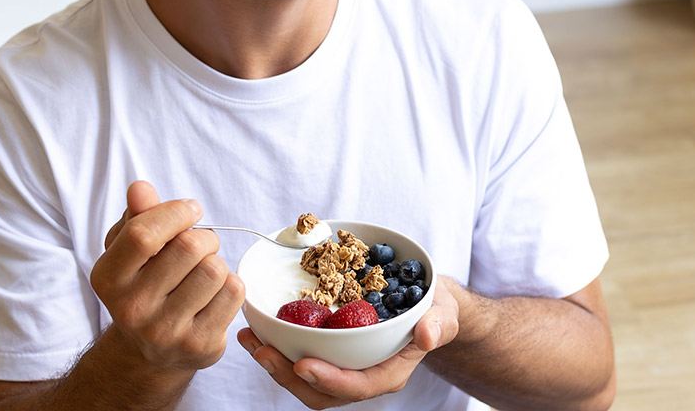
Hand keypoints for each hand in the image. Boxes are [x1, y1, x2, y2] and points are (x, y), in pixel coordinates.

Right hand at [90, 181, 245, 373]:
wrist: (149, 350)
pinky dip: (230, 284)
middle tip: (201, 243)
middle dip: (204, 235)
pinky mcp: (200, 345)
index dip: (175, 213)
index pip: (143, 234)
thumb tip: (140, 188)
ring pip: (214, 269)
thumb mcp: (128, 249)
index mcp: (108, 279)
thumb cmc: (141, 284)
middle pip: (188, 247)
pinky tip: (214, 293)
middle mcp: (132, 309)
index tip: (190, 210)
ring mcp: (166, 331)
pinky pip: (233, 293)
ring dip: (216, 260)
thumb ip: (136, 215)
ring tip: (204, 270)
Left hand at [237, 279, 459, 408]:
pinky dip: (275, 346)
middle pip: (320, 391)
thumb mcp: (445, 312)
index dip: (328, 380)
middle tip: (261, 351)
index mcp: (387, 373)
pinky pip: (298, 357)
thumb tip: (428, 335)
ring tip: (249, 339)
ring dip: (273, 364)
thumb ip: (440, 323)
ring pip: (303, 379)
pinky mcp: (327, 351)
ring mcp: (342, 366)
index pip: (355, 387)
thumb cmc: (435, 308)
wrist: (424, 303)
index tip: (302, 365)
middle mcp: (361, 375)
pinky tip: (256, 328)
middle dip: (287, 376)